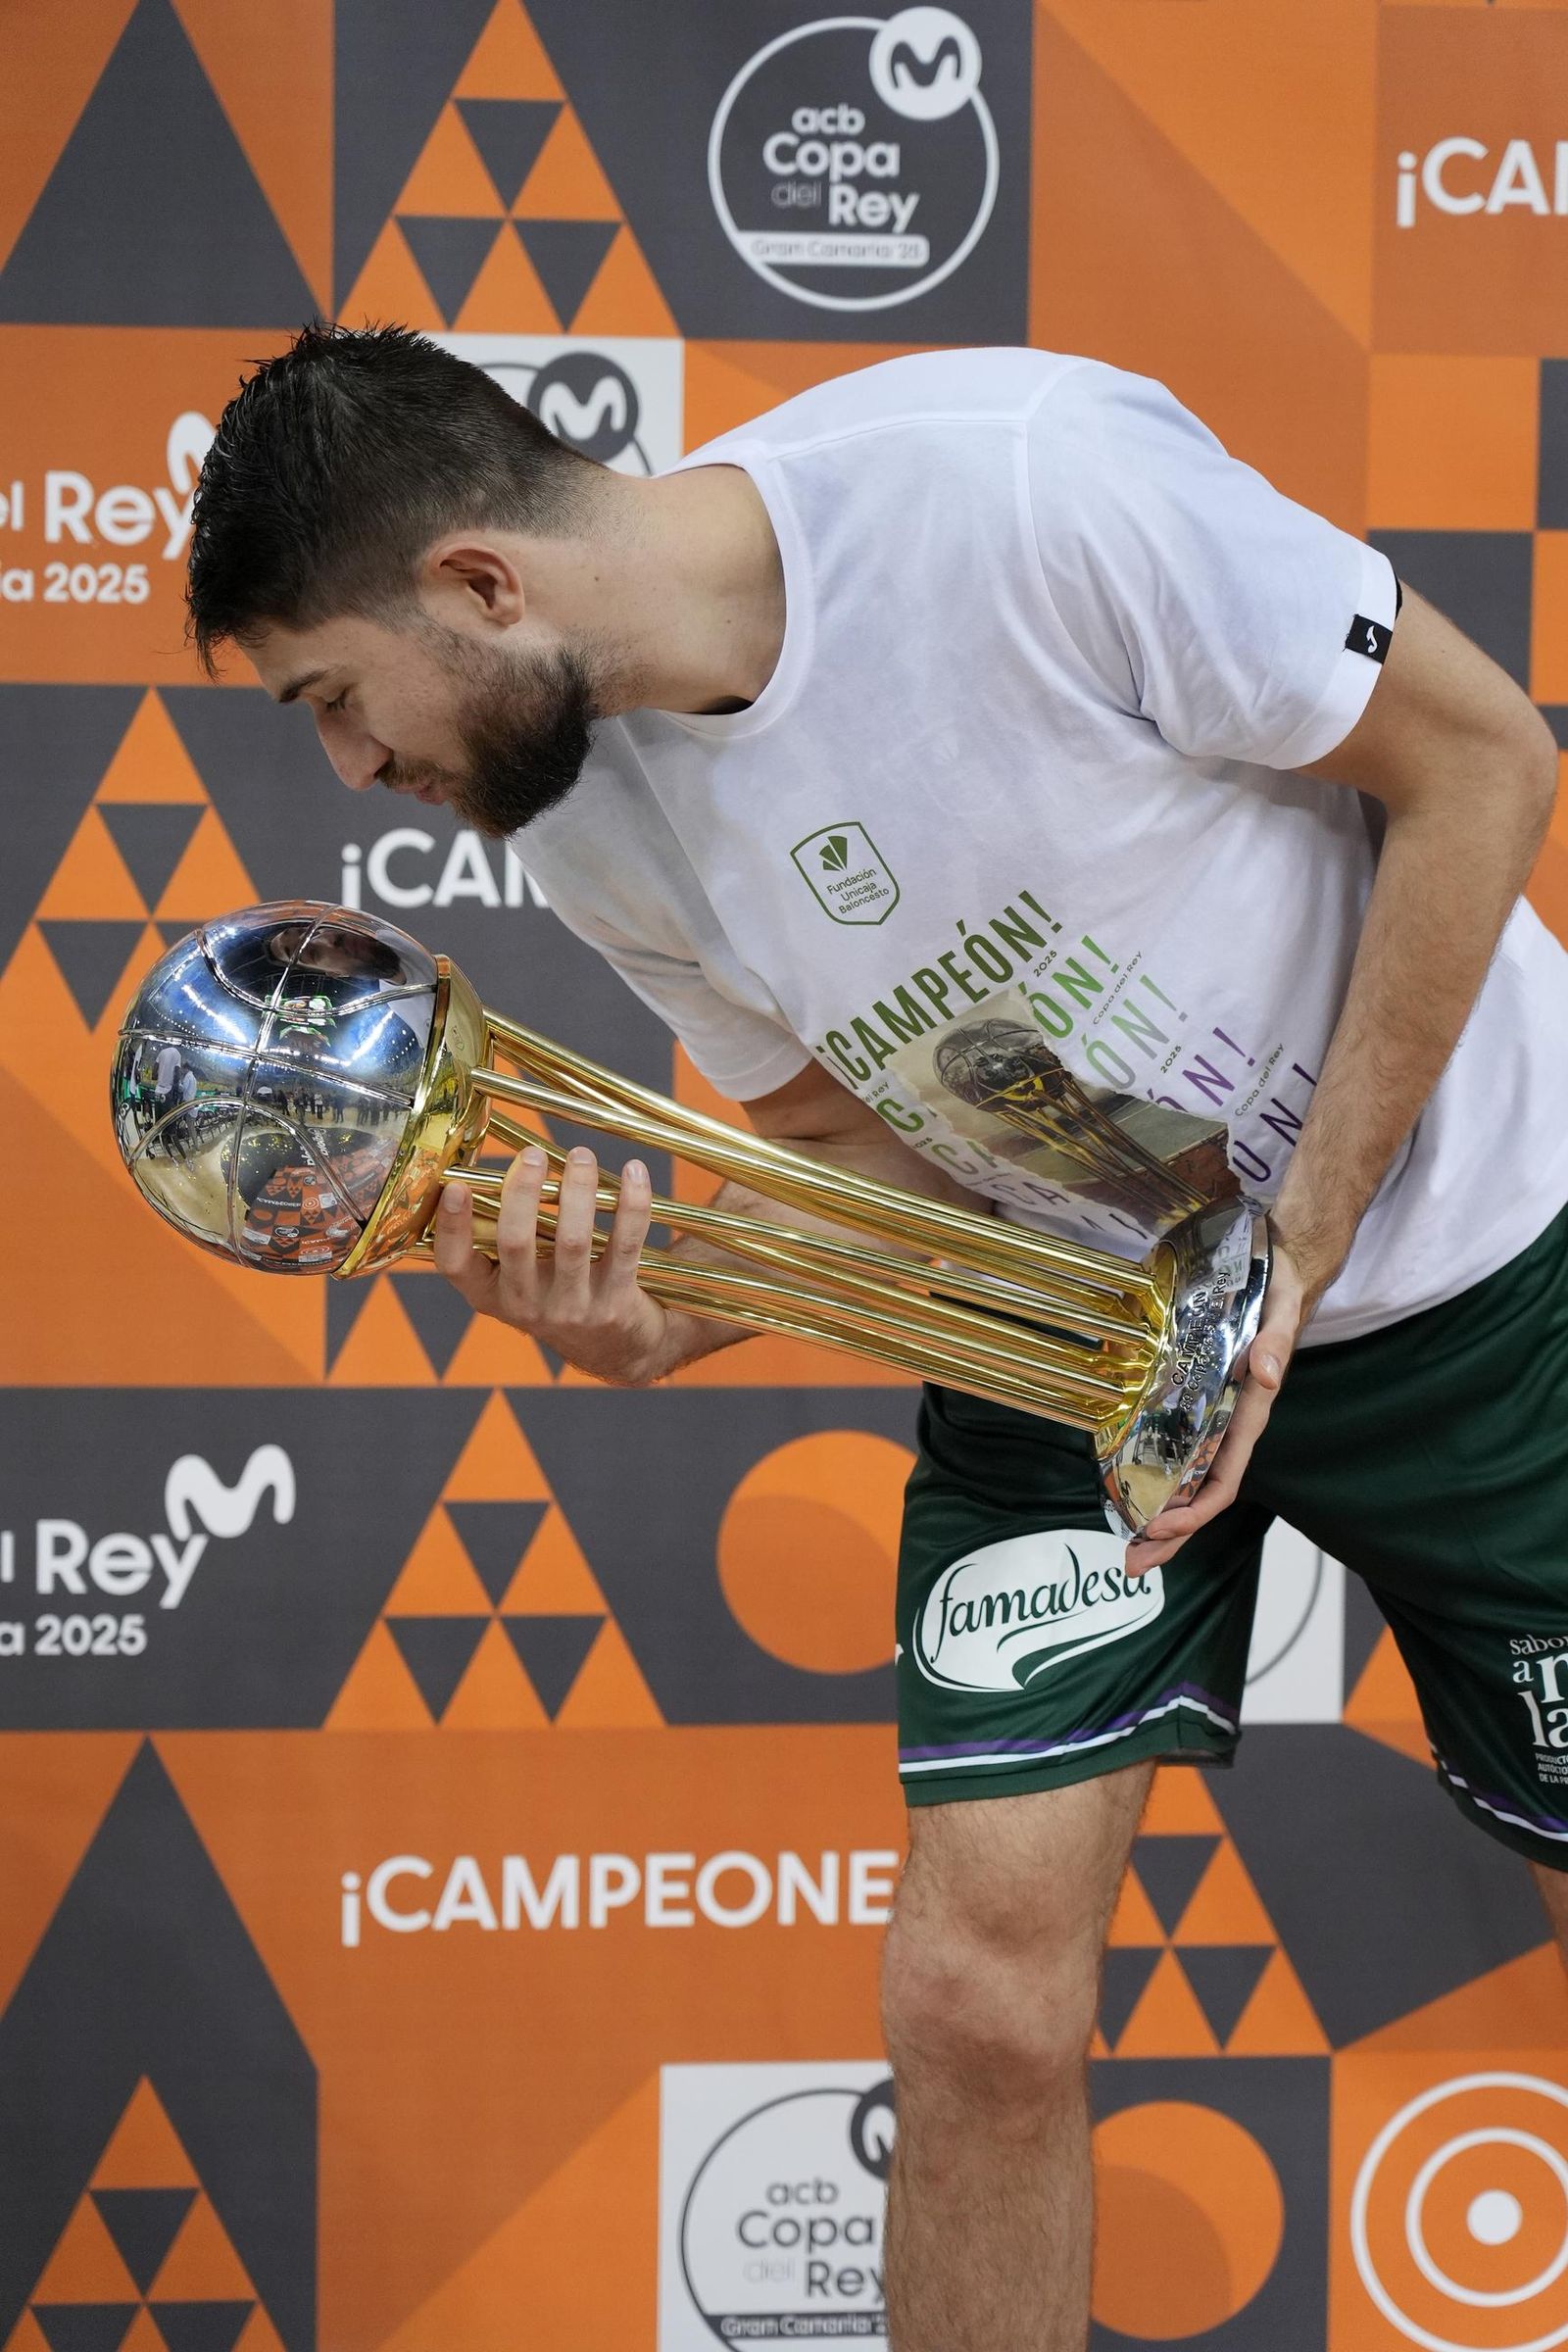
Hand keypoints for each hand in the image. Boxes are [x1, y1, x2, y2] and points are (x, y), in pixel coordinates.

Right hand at [433, 1143, 681, 1384]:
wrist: (617, 1349)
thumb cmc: (560, 1292)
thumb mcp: (522, 1280)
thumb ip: (509, 1236)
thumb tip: (507, 1165)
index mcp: (492, 1295)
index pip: (456, 1265)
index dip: (451, 1226)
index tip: (454, 1186)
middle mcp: (526, 1306)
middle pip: (515, 1243)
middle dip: (522, 1192)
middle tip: (532, 1155)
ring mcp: (571, 1309)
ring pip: (572, 1241)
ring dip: (578, 1189)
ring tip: (581, 1155)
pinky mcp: (614, 1303)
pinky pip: (624, 1244)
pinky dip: (631, 1203)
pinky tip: (633, 1171)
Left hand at [1123, 1235, 1308, 1578]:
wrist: (1289, 1260)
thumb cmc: (1283, 1288)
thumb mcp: (1279, 1309)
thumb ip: (1273, 1343)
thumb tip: (1264, 1375)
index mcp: (1248, 1412)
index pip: (1224, 1480)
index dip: (1195, 1513)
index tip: (1161, 1531)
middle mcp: (1233, 1421)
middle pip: (1203, 1496)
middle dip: (1171, 1534)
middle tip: (1132, 1564)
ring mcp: (1218, 1413)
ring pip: (1191, 1479)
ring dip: (1162, 1514)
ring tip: (1127, 1542)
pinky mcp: (1204, 1396)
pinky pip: (1183, 1446)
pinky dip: (1160, 1474)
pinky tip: (1135, 1485)